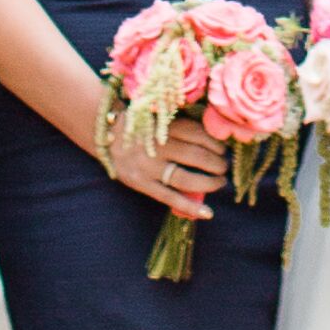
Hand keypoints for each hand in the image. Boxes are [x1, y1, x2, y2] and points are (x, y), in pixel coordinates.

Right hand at [103, 100, 229, 216]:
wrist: (106, 134)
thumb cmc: (141, 125)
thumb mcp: (160, 117)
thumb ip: (181, 124)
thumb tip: (214, 138)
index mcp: (164, 126)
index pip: (198, 134)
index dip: (215, 143)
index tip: (223, 148)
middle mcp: (158, 146)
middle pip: (196, 156)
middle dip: (217, 163)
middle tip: (223, 166)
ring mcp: (150, 167)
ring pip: (186, 178)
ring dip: (209, 182)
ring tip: (219, 182)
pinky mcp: (143, 184)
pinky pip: (170, 198)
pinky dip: (190, 207)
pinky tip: (208, 213)